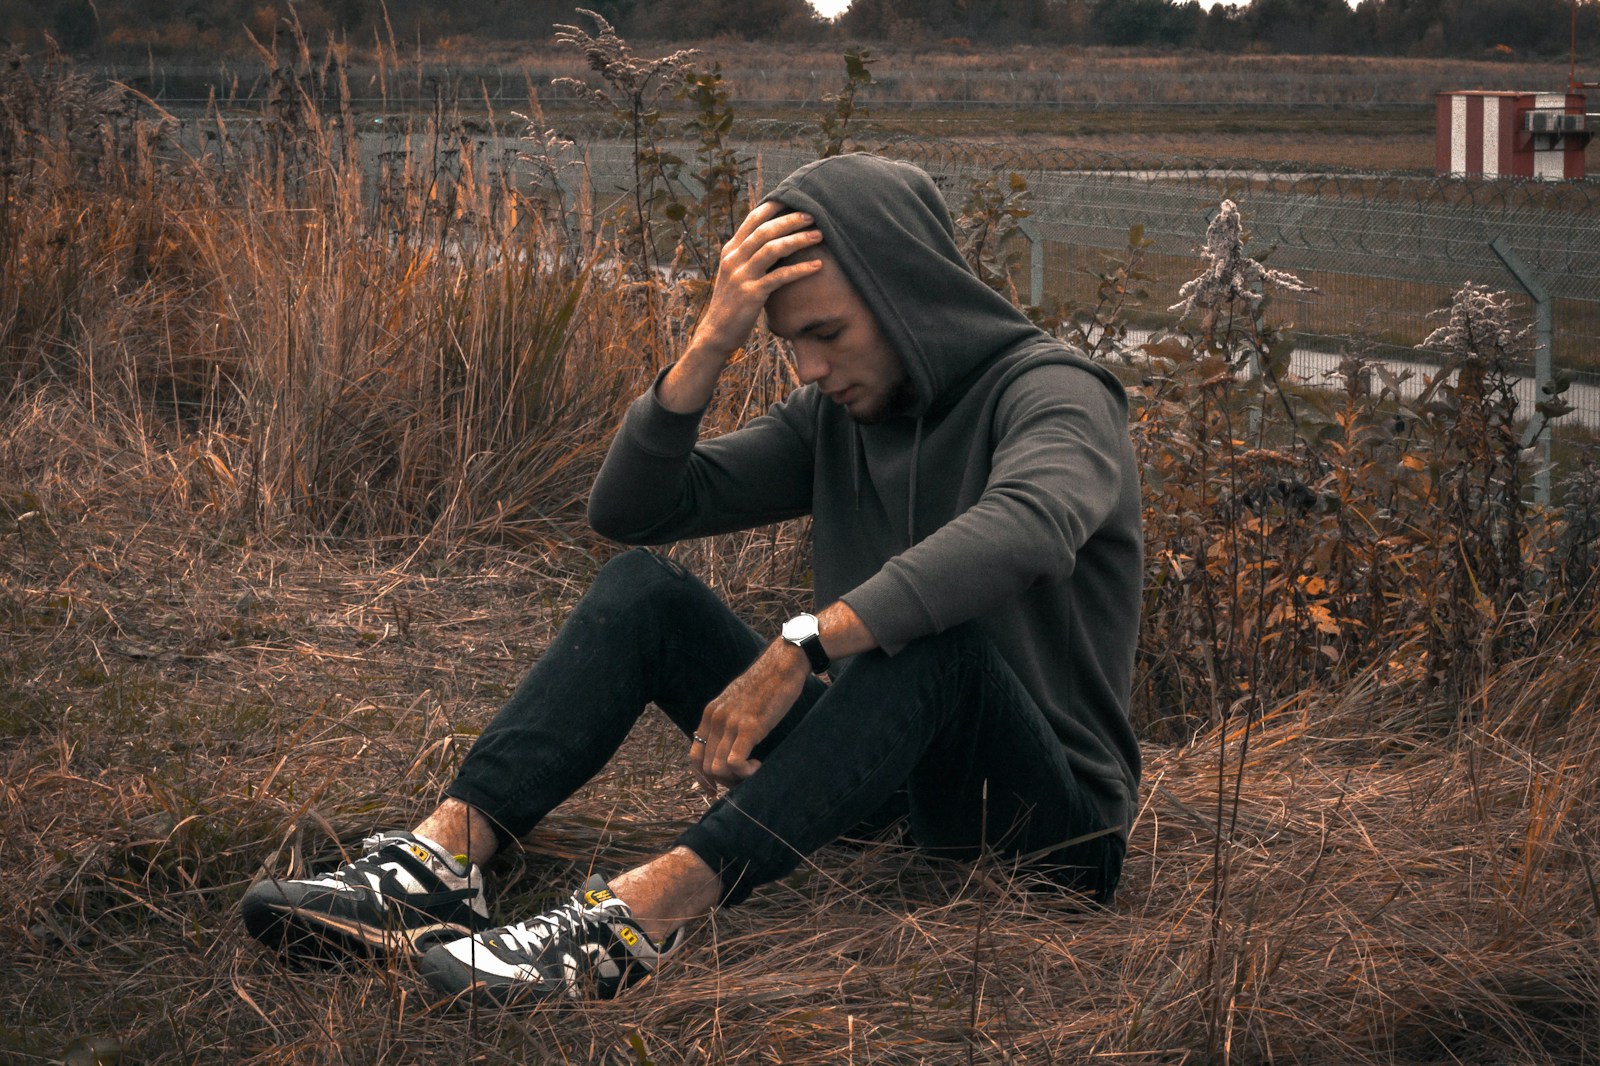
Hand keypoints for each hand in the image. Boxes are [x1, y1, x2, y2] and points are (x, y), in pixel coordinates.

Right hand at [687, 202, 823, 363]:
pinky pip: (780, 277)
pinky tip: (817, 266)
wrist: (717, 332)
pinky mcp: (751, 294)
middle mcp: (734, 259)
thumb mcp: (736, 274)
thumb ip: (749, 256)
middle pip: (765, 230)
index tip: (795, 199)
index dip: (774, 207)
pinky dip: (800, 269)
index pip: (752, 220)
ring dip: (798, 239)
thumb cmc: (732, 303)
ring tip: (819, 235)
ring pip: (772, 249)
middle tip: (813, 215)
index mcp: (730, 251)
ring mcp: (741, 276)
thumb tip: (773, 240)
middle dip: (791, 220)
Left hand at [691, 639, 809, 790]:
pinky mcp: (749, 727)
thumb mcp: (739, 701)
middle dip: (723, 781)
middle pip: (705, 766)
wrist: (783, 663)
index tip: (716, 788)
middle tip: (743, 779)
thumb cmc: (767, 683)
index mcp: (710, 714)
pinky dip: (744, 772)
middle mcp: (715, 718)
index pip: (694, 755)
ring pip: (717, 768)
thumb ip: (729, 720)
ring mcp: (731, 723)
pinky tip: (758, 766)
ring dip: (735, 779)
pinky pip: (734, 762)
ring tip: (753, 771)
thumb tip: (729, 744)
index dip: (703, 777)